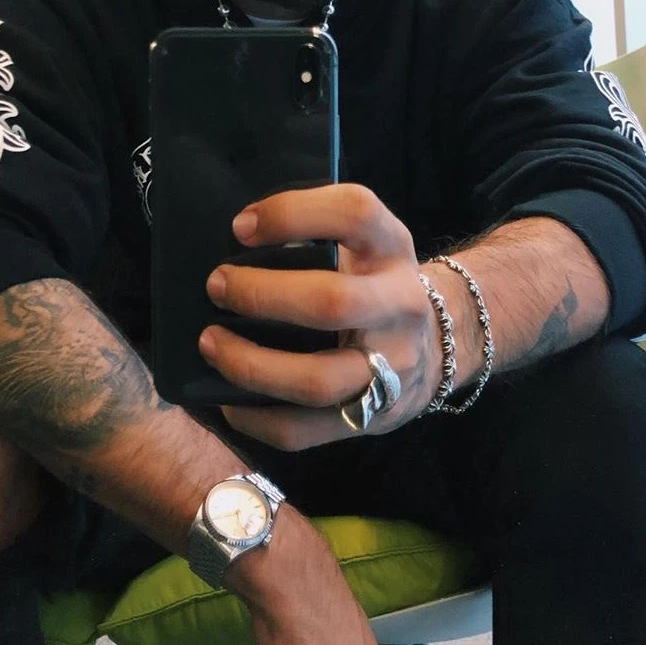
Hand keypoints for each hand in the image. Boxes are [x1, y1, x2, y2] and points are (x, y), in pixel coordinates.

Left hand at [199, 184, 439, 448]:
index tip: (241, 227)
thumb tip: (233, 241)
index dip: (293, 214)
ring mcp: (392, 368)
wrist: (434, 345)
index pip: (355, 213)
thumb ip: (315, 235)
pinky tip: (229, 401)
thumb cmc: (371, 282)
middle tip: (217, 287)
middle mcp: (400, 306)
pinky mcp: (373, 417)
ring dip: (251, 365)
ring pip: (317, 380)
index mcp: (391, 248)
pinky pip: (305, 431)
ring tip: (211, 344)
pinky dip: (256, 418)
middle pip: (332, 302)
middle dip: (262, 296)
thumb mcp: (364, 243)